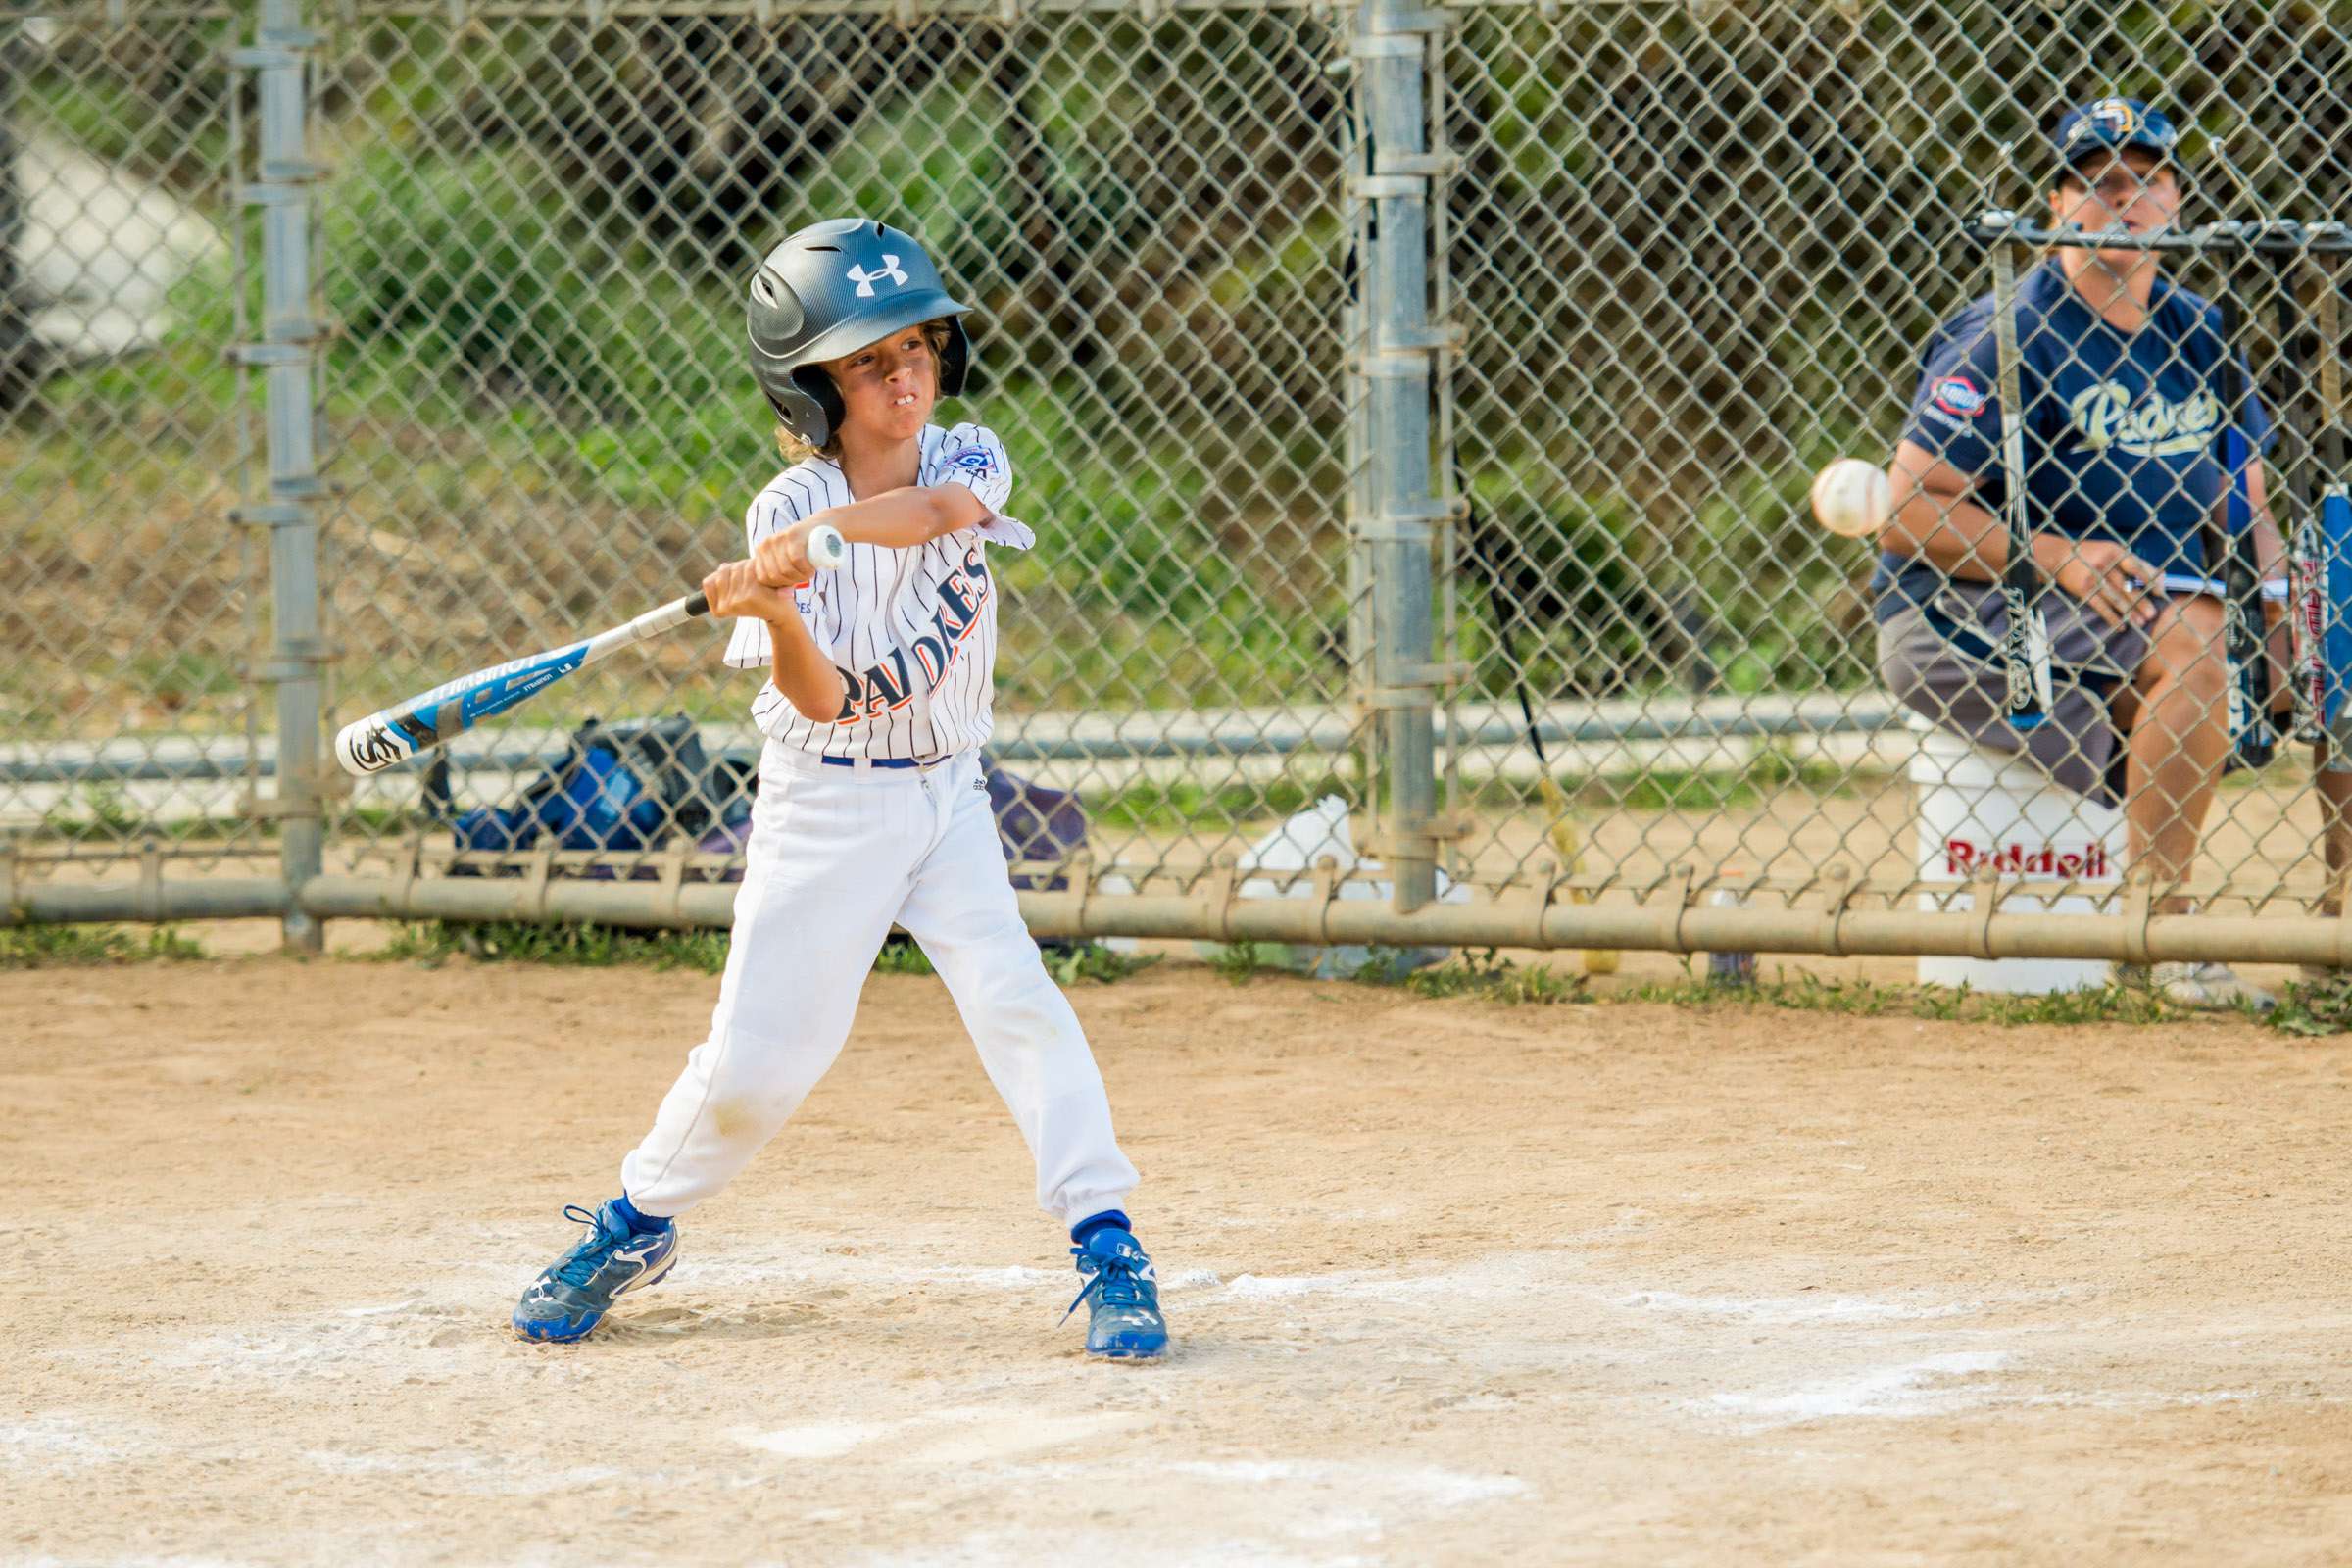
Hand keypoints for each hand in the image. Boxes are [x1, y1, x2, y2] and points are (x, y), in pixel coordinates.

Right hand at [701, 559, 798, 622]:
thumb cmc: (759, 598)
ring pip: (735, 569)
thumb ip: (726, 578)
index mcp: (718, 609)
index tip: (739, 582)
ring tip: (759, 578)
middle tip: (753, 578)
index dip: (722, 575)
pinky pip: (747, 570)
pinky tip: (763, 578)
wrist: (782, 611)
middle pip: (722, 572)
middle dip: (737, 568)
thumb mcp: (737, 590)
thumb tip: (723, 567)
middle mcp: (725, 607)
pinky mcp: (749, 596)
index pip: (708, 582)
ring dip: (748, 566)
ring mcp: (736, 602)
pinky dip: (756, 568)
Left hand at [751, 520, 821, 587]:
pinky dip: (805, 569)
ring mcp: (778, 539)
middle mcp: (766, 545)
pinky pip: (796, 560)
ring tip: (809, 573)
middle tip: (804, 577)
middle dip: (792, 582)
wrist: (820, 527)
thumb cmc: (804, 550)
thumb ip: (782, 579)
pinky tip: (811, 569)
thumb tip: (782, 596)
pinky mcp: (792, 535)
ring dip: (801, 576)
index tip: (793, 581)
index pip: (764, 579)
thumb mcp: (789, 564)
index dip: (780, 585)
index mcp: (761, 552)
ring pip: (786, 570)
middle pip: (775, 576)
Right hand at [2034, 535, 2158, 629]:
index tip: (2159, 592)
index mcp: (2115, 552)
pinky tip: (2121, 627)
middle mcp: (2104, 565)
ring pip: (2115, 599)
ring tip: (2140, 623)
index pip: (2137, 566)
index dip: (2150, 579)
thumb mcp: (2110, 550)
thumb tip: (2159, 577)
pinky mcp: (2083, 590)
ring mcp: (2093, 578)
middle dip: (2140, 602)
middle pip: (2127, 586)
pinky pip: (2100, 607)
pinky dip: (2111, 618)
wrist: (2057, 555)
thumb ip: (2131, 562)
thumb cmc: (2090, 554)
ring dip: (2129, 612)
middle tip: (2152, 614)